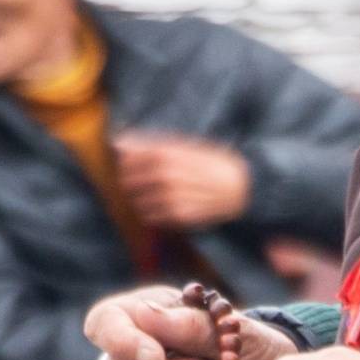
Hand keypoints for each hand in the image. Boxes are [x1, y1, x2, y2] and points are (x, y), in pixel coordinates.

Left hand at [114, 132, 254, 229]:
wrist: (241, 187)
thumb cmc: (212, 163)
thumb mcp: (185, 145)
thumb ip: (150, 143)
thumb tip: (118, 142)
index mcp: (167, 154)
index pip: (129, 160)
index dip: (125, 164)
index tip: (129, 165)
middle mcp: (167, 176)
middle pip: (129, 181)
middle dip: (130, 182)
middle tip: (140, 181)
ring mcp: (172, 198)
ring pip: (137, 201)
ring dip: (139, 199)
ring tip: (154, 194)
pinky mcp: (179, 216)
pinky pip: (151, 217)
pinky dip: (151, 213)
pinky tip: (163, 206)